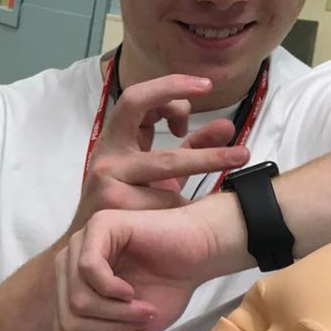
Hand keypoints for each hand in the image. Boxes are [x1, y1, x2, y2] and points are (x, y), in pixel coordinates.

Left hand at [53, 203, 222, 330]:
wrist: (199, 255)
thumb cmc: (165, 289)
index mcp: (68, 288)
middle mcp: (66, 264)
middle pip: (67, 318)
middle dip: (107, 330)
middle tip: (138, 323)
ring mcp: (79, 243)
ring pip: (77, 298)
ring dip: (116, 313)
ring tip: (141, 309)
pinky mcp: (98, 226)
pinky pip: (88, 269)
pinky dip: (114, 290)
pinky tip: (132, 290)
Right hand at [66, 73, 250, 236]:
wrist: (91, 245)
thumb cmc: (127, 203)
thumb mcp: (157, 172)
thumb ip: (190, 147)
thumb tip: (227, 128)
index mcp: (115, 139)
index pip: (136, 98)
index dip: (170, 86)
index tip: (205, 88)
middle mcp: (107, 153)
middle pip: (149, 116)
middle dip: (192, 112)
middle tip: (223, 106)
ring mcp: (106, 178)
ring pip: (167, 160)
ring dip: (207, 158)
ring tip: (240, 157)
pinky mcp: (111, 205)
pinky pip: (164, 199)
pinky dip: (185, 202)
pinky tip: (195, 209)